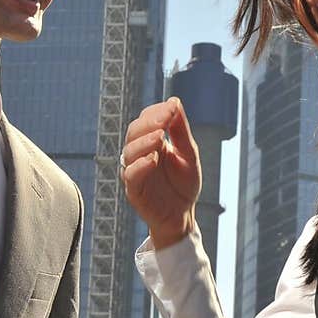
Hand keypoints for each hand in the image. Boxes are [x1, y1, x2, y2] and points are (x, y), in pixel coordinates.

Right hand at [120, 98, 200, 248]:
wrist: (182, 216)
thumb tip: (174, 102)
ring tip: (159, 137)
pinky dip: (140, 166)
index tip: (172, 107)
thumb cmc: (184, 185)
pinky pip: (131, 175)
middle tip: (165, 118)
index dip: (157, 112)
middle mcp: (139, 154)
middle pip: (134, 132)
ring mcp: (135, 171)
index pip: (146, 120)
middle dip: (149, 123)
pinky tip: (154, 158)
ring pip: (129, 152)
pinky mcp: (134, 190)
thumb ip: (181, 131)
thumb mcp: (188, 154)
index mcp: (151, 142)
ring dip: (144, 142)